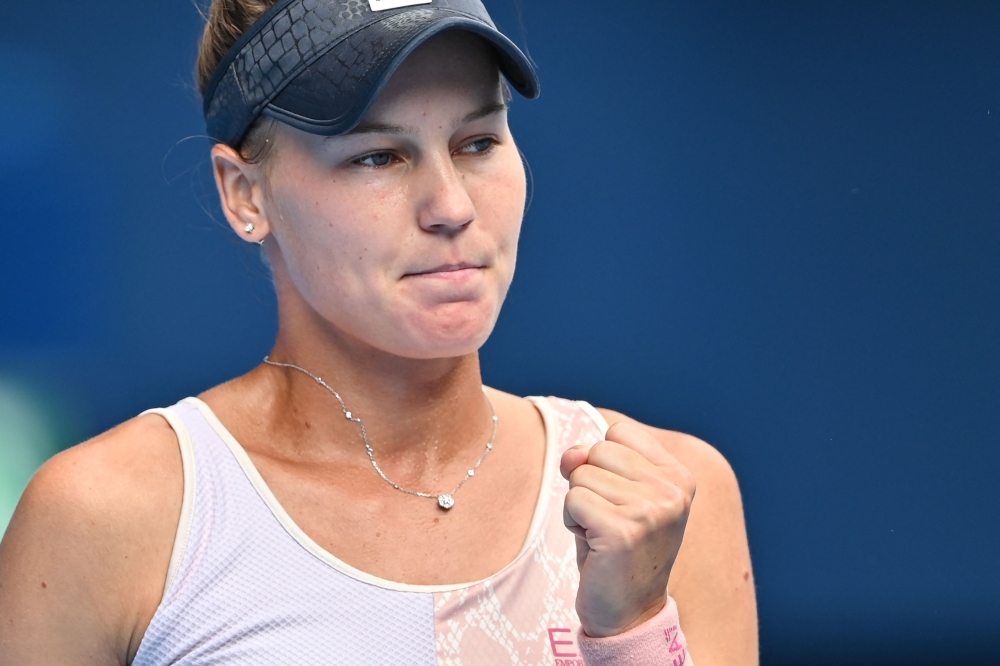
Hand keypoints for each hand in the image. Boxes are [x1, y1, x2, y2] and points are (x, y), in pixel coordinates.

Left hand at [561, 420, 695, 637]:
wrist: (630, 612)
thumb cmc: (617, 548)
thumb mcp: (612, 494)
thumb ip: (592, 461)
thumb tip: (571, 455)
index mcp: (679, 475)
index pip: (619, 432)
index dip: (603, 462)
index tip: (620, 498)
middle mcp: (672, 490)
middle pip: (597, 450)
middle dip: (589, 484)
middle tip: (609, 522)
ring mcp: (651, 510)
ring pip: (581, 475)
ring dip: (579, 506)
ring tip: (602, 535)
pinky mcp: (623, 531)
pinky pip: (573, 500)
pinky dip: (572, 523)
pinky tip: (594, 545)